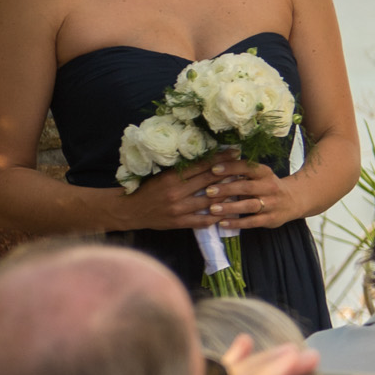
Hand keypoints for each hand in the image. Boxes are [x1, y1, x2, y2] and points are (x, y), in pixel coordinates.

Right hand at [119, 159, 233, 231]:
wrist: (130, 210)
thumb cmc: (148, 189)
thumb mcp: (162, 175)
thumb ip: (182, 171)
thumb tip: (207, 160)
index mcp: (171, 177)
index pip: (200, 165)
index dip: (220, 158)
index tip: (235, 152)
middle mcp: (176, 192)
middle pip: (208, 181)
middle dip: (228, 173)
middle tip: (245, 167)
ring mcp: (178, 209)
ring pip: (209, 200)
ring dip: (227, 194)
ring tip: (242, 188)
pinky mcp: (178, 222)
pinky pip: (202, 220)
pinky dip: (216, 217)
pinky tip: (229, 213)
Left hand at [203, 158, 296, 232]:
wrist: (294, 201)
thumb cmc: (267, 186)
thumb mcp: (260, 175)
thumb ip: (242, 172)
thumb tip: (214, 165)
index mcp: (265, 173)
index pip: (248, 167)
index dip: (231, 168)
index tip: (213, 169)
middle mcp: (270, 187)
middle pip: (247, 187)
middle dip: (227, 189)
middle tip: (208, 191)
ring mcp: (272, 204)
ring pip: (249, 206)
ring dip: (230, 207)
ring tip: (212, 209)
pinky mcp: (271, 219)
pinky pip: (252, 222)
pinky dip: (237, 223)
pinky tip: (222, 223)